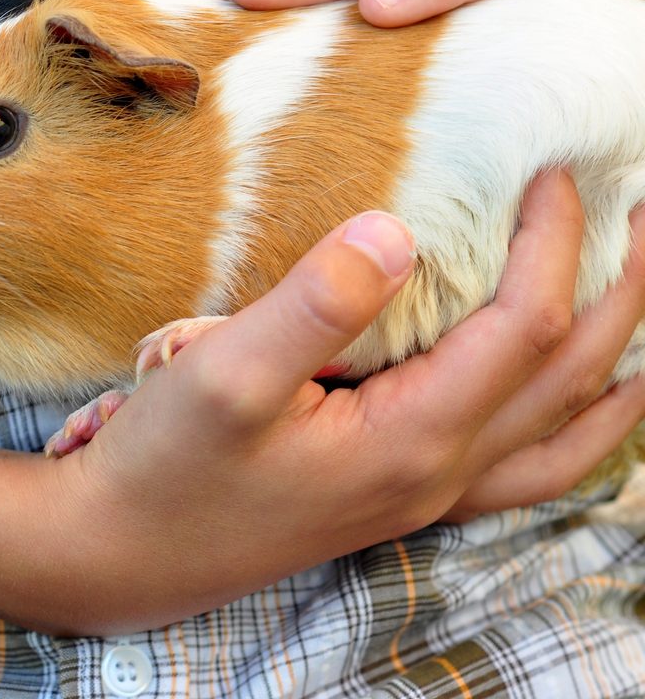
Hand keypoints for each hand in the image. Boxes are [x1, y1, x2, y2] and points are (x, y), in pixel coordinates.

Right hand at [47, 173, 644, 633]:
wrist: (126, 549)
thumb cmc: (168, 464)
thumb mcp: (224, 375)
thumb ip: (316, 304)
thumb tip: (395, 233)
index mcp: (411, 439)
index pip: (524, 326)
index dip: (551, 242)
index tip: (552, 170)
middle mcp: (440, 472)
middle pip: (571, 377)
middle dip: (622, 289)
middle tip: (639, 210)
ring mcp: (426, 492)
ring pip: (566, 430)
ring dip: (616, 356)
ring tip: (637, 295)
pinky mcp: (397, 492)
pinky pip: (529, 466)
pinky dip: (578, 424)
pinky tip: (580, 398)